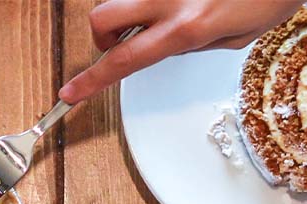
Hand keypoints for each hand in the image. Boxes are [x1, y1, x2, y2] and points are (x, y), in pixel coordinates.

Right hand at [59, 0, 301, 103]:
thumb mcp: (236, 36)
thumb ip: (192, 44)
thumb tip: (167, 44)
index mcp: (187, 26)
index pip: (125, 60)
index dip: (92, 81)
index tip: (70, 92)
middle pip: (103, 19)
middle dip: (104, 35)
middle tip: (127, 40)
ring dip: (134, 10)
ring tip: (168, 12)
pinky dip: (156, 1)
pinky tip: (189, 1)